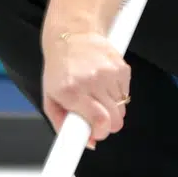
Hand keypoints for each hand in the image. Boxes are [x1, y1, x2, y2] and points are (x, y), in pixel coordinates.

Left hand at [41, 30, 129, 148]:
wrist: (72, 33)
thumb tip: (89, 143)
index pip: (99, 120)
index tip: (96, 134)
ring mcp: (109, 74)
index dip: (101, 132)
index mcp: (71, 91)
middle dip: (107, 124)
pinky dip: (117, 93)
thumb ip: (63, 123)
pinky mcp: (122, 68)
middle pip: (116, 120)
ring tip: (96, 93)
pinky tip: (103, 82)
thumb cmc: (59, 68)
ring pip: (122, 108)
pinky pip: (126, 94)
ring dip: (112, 107)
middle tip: (96, 117)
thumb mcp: (50, 96)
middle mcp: (91, 81)